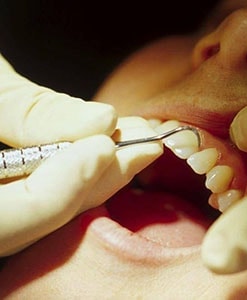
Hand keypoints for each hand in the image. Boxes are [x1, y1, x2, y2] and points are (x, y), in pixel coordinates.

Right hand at [0, 55, 162, 255]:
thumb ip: (29, 110)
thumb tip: (101, 123)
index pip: (10, 222)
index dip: (63, 190)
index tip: (105, 148)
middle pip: (39, 220)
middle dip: (97, 181)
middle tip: (144, 145)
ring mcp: (1, 203)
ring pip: (48, 210)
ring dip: (96, 176)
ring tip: (135, 142)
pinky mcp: (12, 188)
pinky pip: (44, 193)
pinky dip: (77, 172)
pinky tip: (104, 148)